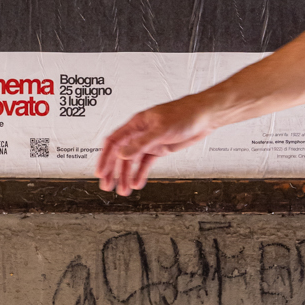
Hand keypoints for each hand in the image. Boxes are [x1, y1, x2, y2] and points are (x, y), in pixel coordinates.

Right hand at [97, 95, 217, 196]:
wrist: (204, 116)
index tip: (100, 172)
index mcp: (136, 124)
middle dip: (113, 171)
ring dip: (126, 175)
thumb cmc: (184, 114)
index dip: (105, 157)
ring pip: (132, 161)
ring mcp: (149, 142)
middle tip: (107, 185)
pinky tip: (137, 184)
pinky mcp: (159, 149)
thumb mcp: (161, 129)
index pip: (114, 142)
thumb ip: (141, 143)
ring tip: (123, 190)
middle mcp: (140, 133)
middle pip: (120, 154)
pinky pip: (146, 164)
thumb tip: (122, 154)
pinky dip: (141, 174)